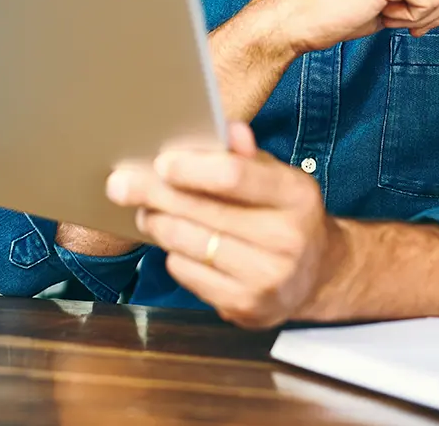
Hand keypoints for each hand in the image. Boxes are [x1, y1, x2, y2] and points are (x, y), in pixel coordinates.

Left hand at [105, 122, 345, 328]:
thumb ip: (248, 156)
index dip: (191, 168)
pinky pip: (187, 273)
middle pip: (202, 210)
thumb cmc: (284, 214)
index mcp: (296, 196)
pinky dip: (174, 254)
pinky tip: (177, 243)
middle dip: (155, 194)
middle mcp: (287, 239)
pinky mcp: (246, 308)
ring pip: (187, 243)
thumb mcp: (278, 178)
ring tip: (148, 211)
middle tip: (121, 184)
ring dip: (159, 223)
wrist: (317, 275)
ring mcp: (267, 279)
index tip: (160, 162)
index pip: (233, 176)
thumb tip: (228, 130)